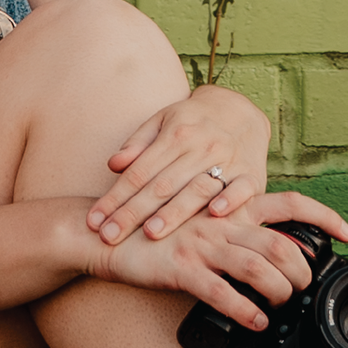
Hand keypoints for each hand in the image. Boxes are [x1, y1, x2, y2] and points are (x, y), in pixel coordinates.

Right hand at [86, 190, 347, 330]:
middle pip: (281, 242)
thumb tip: (275, 255)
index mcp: (229, 208)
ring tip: (285, 305)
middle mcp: (220, 221)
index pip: (289, 204)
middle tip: (307, 288)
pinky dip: (245, 309)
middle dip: (304, 270)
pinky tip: (257, 322)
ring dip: (280, 290)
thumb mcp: (201, 224)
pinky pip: (221, 291)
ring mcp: (201, 243)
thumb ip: (235, 233)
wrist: (104, 232)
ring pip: (258, 265)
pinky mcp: (180, 267)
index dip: (323, 216)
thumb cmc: (156, 232)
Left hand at [88, 84, 272, 245]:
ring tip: (150, 235)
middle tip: (109, 237)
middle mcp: (200, 147)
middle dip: (133, 213)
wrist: (242, 110)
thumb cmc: (193, 121)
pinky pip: (241, 188)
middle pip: (162, 185)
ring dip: (174, 213)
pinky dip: (230, 201)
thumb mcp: (163, 122)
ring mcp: (228, 160)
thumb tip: (113, 165)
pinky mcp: (252, 174)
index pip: (139, 172)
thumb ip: (138, 144)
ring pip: (197, 189)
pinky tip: (215, 215)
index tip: (94, 221)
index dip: (115, 197)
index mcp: (175, 135)